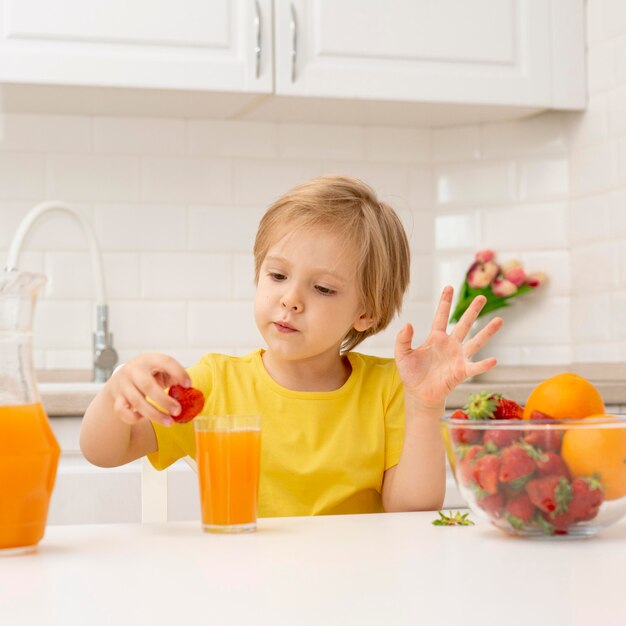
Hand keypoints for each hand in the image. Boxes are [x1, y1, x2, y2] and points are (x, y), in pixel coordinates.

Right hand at [106, 353, 190, 426]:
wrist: (120, 378)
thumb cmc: (148, 375)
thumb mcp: (161, 369)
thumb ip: (174, 376)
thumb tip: (189, 390)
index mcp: (149, 359)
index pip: (165, 362)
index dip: (178, 372)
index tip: (188, 384)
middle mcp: (134, 370)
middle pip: (148, 385)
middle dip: (164, 401)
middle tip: (178, 410)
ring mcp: (123, 384)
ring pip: (137, 401)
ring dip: (155, 414)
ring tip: (169, 422)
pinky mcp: (117, 398)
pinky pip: (122, 411)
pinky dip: (133, 418)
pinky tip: (143, 418)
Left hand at [394, 286, 501, 411]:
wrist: (419, 394)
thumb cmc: (411, 373)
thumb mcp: (402, 355)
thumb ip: (403, 340)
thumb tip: (407, 324)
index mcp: (435, 338)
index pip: (441, 316)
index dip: (445, 302)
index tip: (449, 287)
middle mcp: (450, 344)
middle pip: (463, 324)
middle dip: (472, 311)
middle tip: (482, 297)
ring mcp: (458, 357)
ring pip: (475, 341)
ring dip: (487, 332)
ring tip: (499, 320)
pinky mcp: (462, 372)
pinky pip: (475, 367)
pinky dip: (484, 364)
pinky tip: (493, 360)